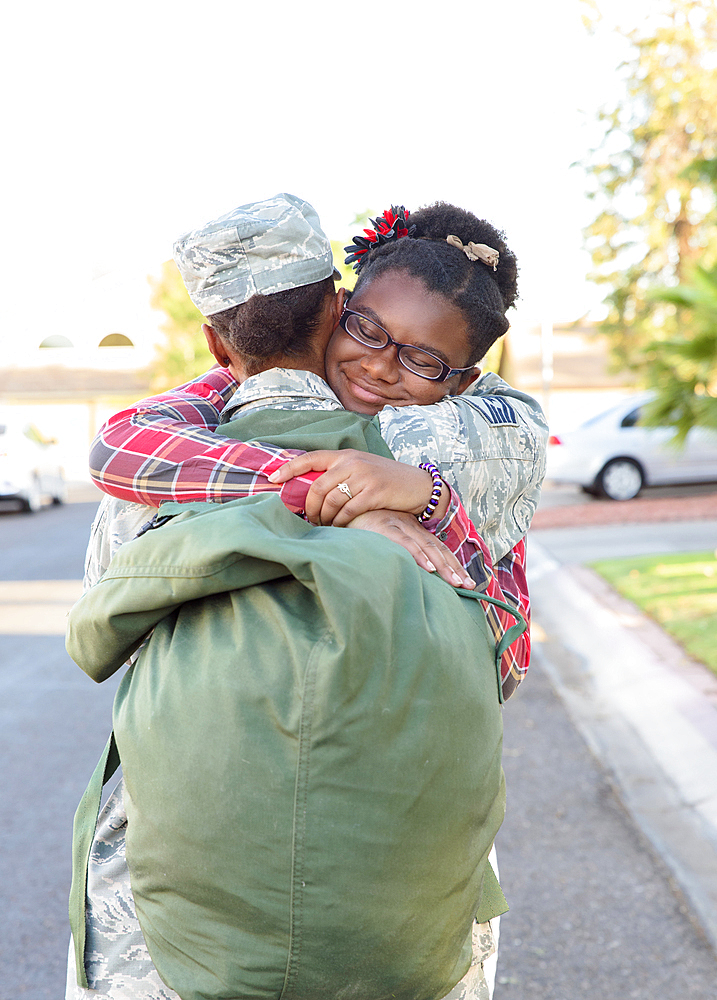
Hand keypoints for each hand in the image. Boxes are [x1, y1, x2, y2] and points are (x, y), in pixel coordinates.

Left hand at [268, 449, 447, 525]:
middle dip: (308, 507)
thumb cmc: (386, 480)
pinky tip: (339, 527)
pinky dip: (339, 522)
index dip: (288, 468)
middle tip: (309, 519)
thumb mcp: (362, 469)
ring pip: (331, 501)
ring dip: (324, 518)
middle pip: (317, 486)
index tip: (272, 478)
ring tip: (325, 525)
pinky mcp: (374, 492)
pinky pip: (347, 511)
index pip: (310, 458)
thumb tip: (311, 490)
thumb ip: (340, 474)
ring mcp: (364, 477)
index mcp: (346, 455)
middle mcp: (353, 462)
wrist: (418, 485)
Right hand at [346, 509, 475, 588]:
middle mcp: (408, 526)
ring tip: (457, 583)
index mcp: (410, 528)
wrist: (339, 500)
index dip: (452, 563)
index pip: (437, 547)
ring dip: (444, 566)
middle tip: (470, 587)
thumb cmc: (358, 521)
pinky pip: (404, 543)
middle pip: (437, 549)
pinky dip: (418, 556)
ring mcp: (397, 525)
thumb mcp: (380, 535)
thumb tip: (405, 571)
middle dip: (455, 568)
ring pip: (426, 548)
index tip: (466, 581)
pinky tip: (429, 568)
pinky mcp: (383, 527)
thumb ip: (393, 548)